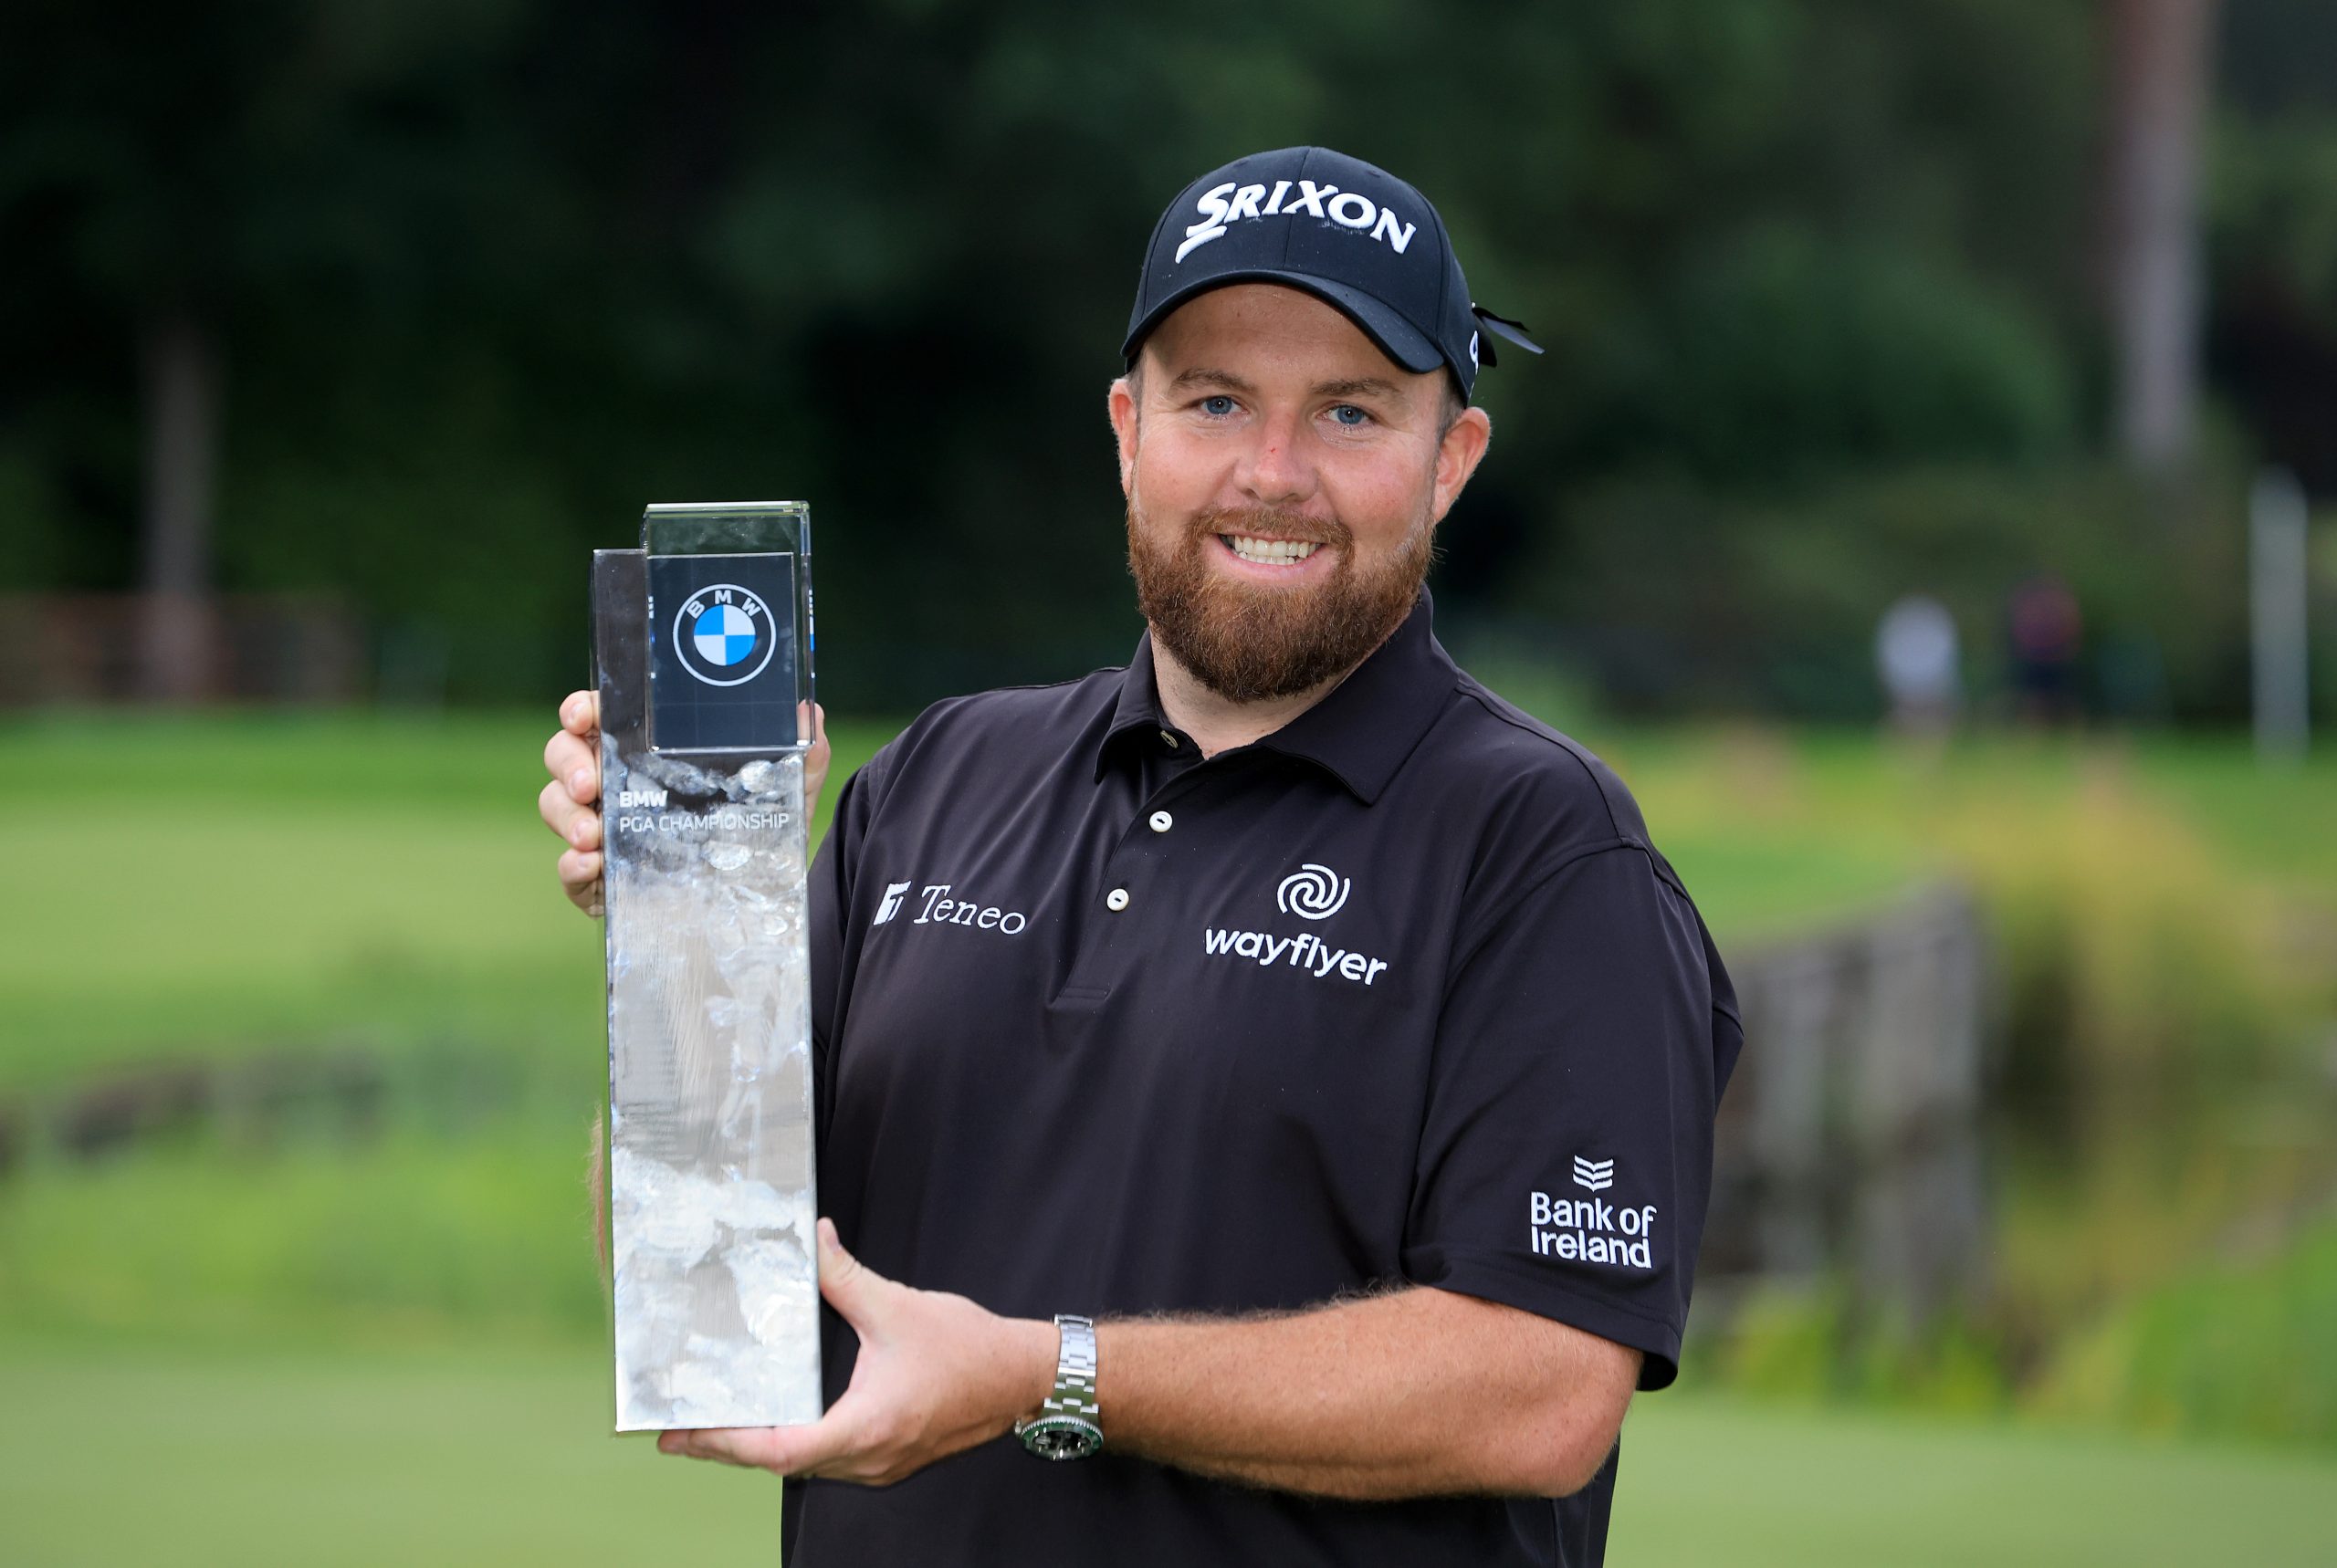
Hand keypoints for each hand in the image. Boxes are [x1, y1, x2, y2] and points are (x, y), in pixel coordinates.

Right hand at [540, 693, 830, 917]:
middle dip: (569, 763)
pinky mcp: (599, 878)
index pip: (600, 715)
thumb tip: (807, 711)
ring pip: (555, 806)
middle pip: (564, 754)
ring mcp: (601, 829)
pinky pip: (568, 869)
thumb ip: (800, 753)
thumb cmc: (758, 832)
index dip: (582, 708)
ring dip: (566, 815)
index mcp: (647, 749)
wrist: (757, 903)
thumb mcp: (785, 792)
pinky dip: (571, 865)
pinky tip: (591, 864)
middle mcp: (615, 782)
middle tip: (591, 784)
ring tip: (593, 834)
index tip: (584, 715)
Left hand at [658, 1219, 1054, 1484]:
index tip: (683, 1434)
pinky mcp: (889, 1458)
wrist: (1022, 1377)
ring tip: (717, 1427)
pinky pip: (828, 1459)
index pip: (776, 1450)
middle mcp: (866, 1458)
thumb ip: (844, 1278)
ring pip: (803, 1465)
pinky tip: (777, 1421)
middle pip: (780, 1463)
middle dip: (727, 1448)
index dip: (724, 1443)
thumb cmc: (969, 1350)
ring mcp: (878, 1464)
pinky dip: (793, 1444)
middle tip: (680, 1432)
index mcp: (864, 1427)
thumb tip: (813, 1241)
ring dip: (759, 1449)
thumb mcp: (897, 1307)